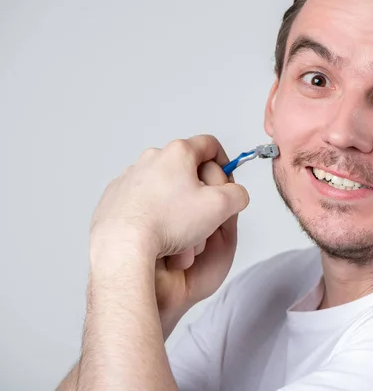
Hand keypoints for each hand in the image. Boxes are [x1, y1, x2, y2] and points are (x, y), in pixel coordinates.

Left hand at [90, 135, 248, 332]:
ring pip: (164, 188)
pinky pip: (143, 202)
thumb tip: (236, 195)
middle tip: (205, 214)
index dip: (224, 164)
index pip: (210, 145)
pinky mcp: (116, 196)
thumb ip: (238, 195)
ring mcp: (131, 177)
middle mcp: (152, 159)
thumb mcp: (221, 207)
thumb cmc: (168, 222)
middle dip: (200, 191)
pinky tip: (158, 233)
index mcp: (178, 154)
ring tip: (181, 232)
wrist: (124, 244)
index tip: (226, 184)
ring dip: (177, 206)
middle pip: (187, 169)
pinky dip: (153, 214)